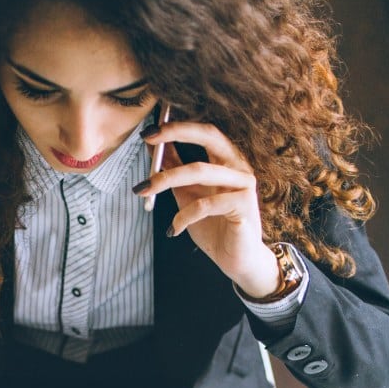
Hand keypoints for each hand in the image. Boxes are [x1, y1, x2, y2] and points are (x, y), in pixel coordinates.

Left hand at [138, 121, 282, 297]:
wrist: (237, 261)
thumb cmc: (215, 227)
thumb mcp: (189, 196)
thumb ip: (176, 172)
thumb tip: (154, 148)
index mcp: (227, 160)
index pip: (204, 132)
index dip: (178, 127)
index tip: (149, 131)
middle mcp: (239, 166)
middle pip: (210, 137)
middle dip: (177, 133)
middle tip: (149, 138)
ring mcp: (244, 184)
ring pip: (201, 171)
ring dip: (166, 179)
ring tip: (144, 191)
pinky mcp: (244, 205)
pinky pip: (206, 204)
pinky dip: (183, 216)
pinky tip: (174, 228)